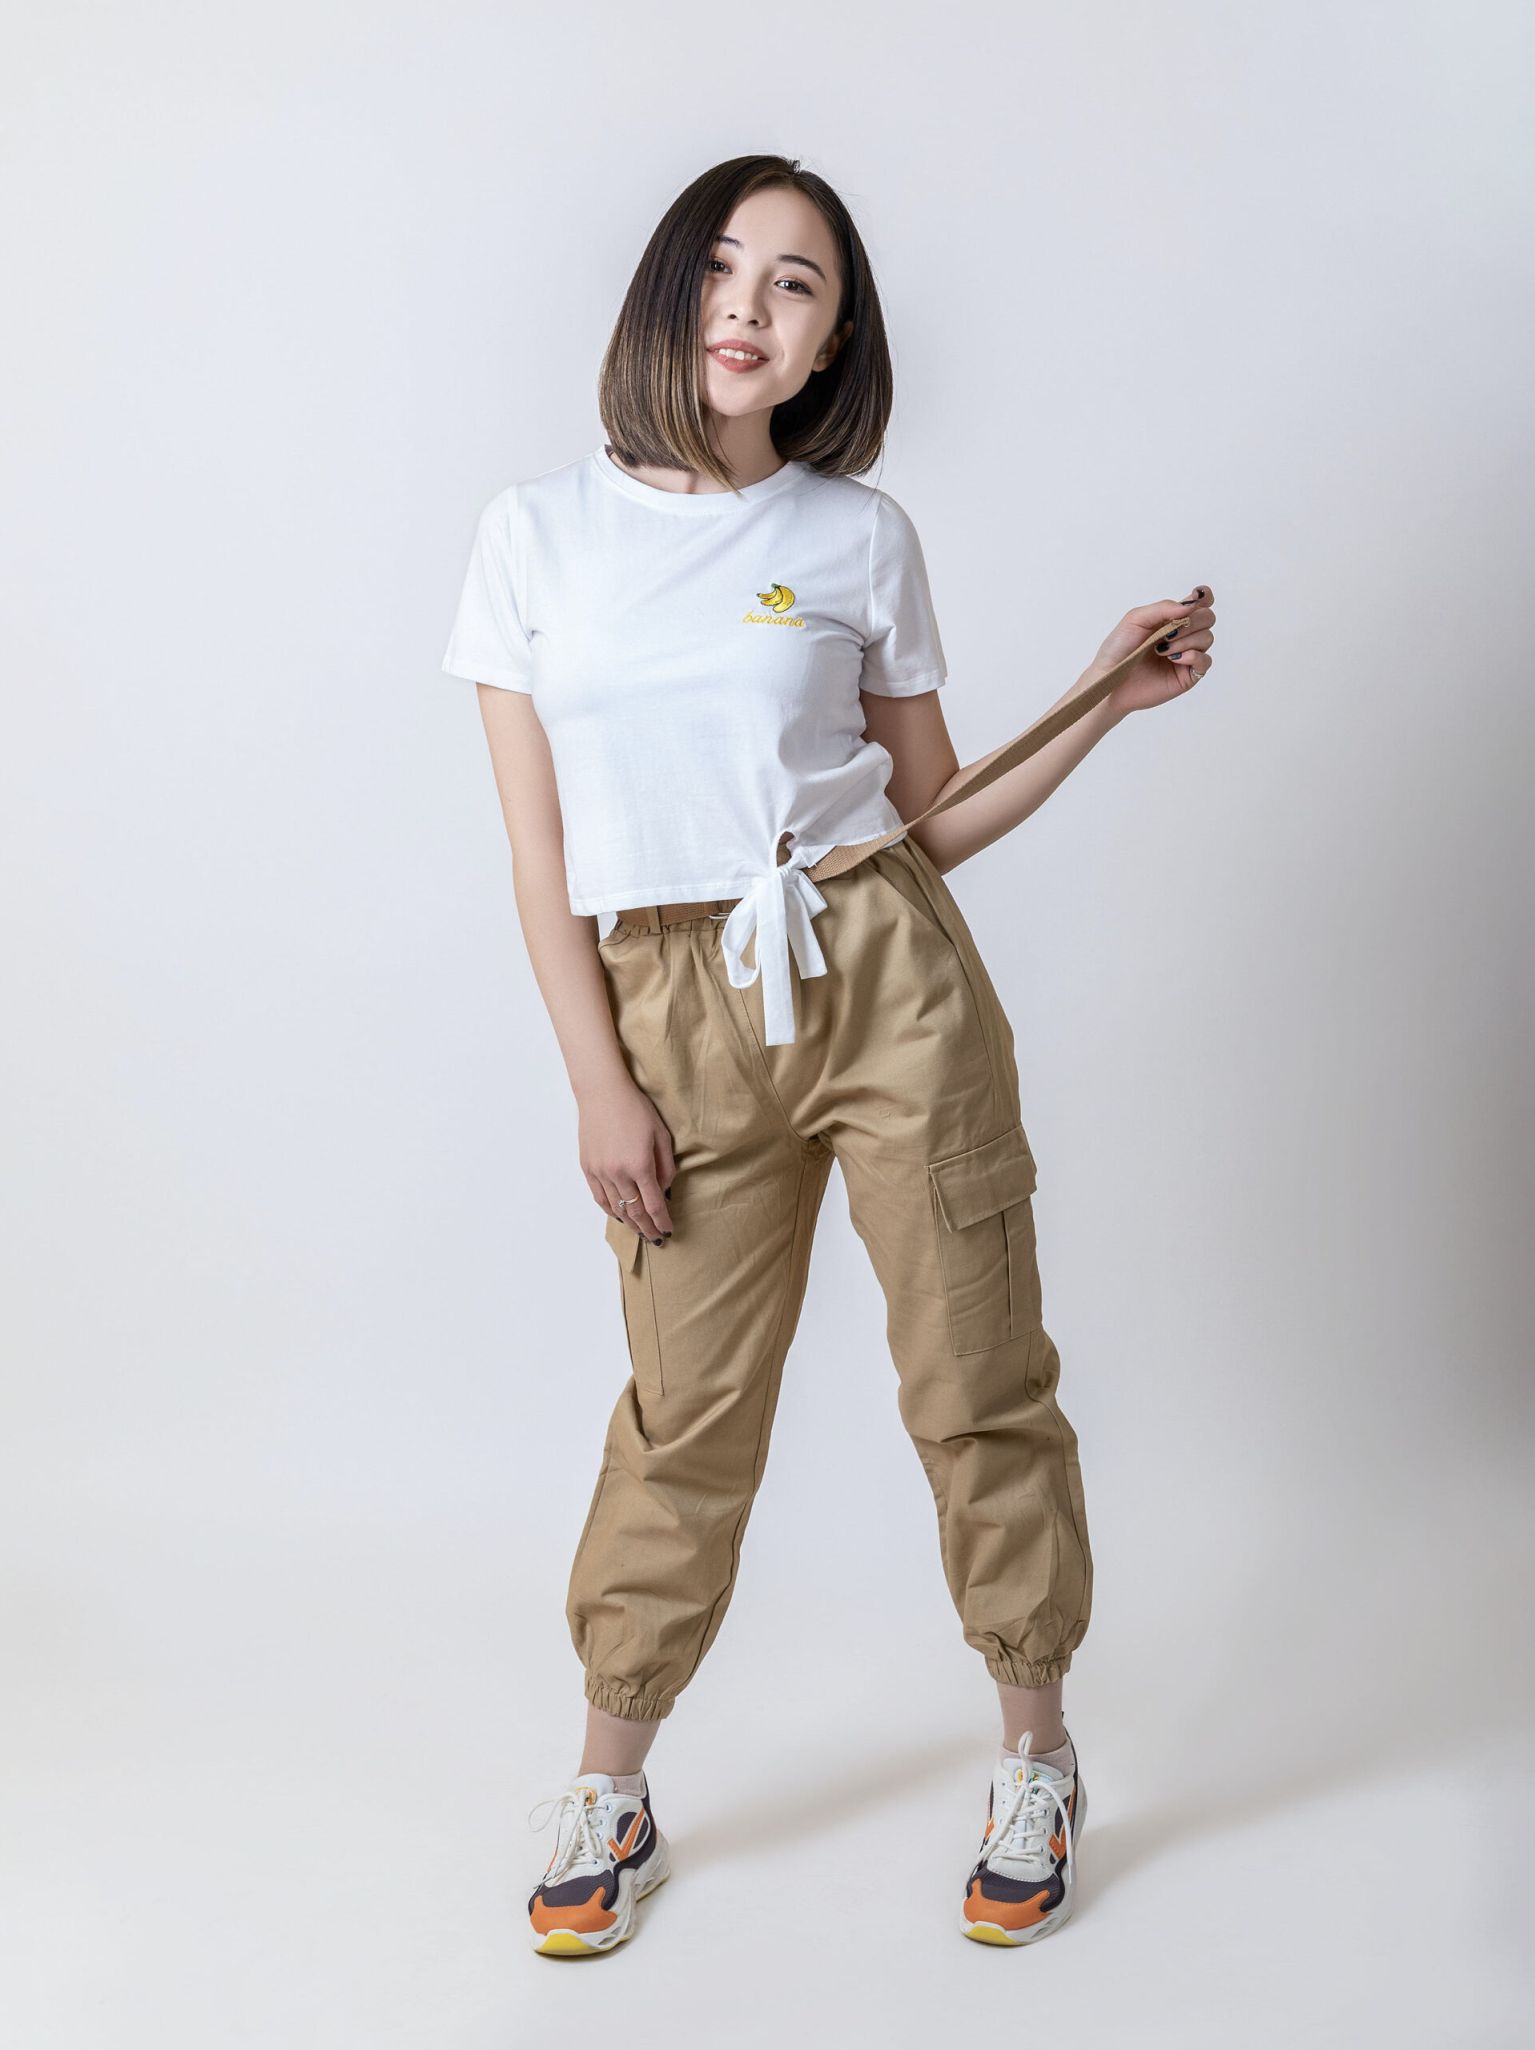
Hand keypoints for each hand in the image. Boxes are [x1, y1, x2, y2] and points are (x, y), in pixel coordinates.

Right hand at [578, 1075, 675, 1244]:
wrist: (602, 1093)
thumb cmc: (636, 1109)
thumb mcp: (660, 1135)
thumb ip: (665, 1166)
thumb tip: (664, 1190)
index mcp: (640, 1165)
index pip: (653, 1204)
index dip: (661, 1221)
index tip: (668, 1231)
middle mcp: (618, 1173)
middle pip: (635, 1212)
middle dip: (647, 1229)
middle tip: (656, 1239)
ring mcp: (600, 1172)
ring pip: (616, 1208)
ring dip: (630, 1223)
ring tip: (640, 1230)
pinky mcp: (588, 1167)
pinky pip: (599, 1198)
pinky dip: (611, 1210)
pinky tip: (619, 1215)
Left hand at [1093, 585, 1216, 718]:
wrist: (1110, 679)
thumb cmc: (1118, 649)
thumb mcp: (1136, 619)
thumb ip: (1163, 608)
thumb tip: (1191, 604)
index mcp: (1171, 619)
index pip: (1199, 603)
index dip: (1204, 596)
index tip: (1198, 596)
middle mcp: (1182, 635)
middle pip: (1208, 618)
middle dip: (1192, 622)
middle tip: (1168, 633)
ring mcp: (1186, 655)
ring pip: (1207, 638)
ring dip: (1186, 640)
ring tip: (1161, 650)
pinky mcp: (1187, 675)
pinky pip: (1205, 661)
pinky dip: (1193, 656)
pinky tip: (1174, 658)